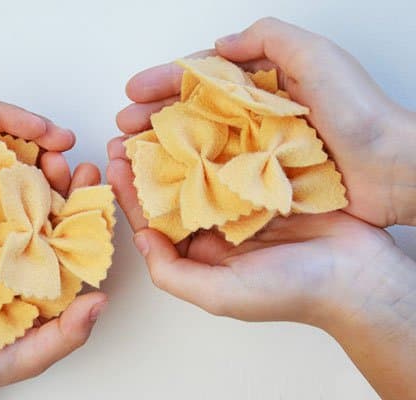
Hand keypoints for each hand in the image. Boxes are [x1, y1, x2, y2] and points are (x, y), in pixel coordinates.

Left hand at [0, 91, 75, 300]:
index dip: (12, 117)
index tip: (43, 130)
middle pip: (0, 138)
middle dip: (36, 139)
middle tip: (65, 150)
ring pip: (7, 167)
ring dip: (36, 168)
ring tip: (64, 178)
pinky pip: (3, 199)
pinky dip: (27, 199)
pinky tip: (47, 205)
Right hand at [0, 161, 107, 398]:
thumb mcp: (31, 354)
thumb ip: (67, 332)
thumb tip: (102, 302)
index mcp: (50, 275)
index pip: (74, 236)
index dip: (85, 206)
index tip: (91, 177)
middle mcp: (26, 254)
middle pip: (46, 212)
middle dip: (56, 182)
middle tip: (60, 157)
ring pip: (11, 203)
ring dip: (20, 177)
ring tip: (27, 152)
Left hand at [107, 18, 415, 398]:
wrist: (359, 274)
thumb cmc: (291, 292)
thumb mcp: (219, 295)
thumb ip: (172, 272)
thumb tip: (140, 239)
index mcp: (200, 252)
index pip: (154, 220)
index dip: (130, 194)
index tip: (113, 163)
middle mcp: (217, 225)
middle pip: (173, 188)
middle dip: (148, 161)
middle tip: (125, 131)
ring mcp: (242, 199)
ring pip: (201, 166)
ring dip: (178, 143)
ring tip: (154, 118)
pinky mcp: (268, 179)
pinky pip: (236, 154)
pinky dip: (218, 136)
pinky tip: (200, 116)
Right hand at [115, 17, 415, 226]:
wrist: (392, 169)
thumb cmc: (359, 112)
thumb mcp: (317, 57)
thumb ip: (269, 39)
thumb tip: (221, 46)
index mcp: (261, 83)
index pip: (200, 78)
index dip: (164, 82)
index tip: (133, 91)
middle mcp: (253, 116)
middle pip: (191, 113)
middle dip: (152, 118)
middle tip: (121, 129)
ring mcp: (255, 150)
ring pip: (198, 145)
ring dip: (162, 150)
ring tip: (132, 157)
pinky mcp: (262, 181)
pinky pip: (217, 176)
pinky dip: (190, 178)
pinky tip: (167, 184)